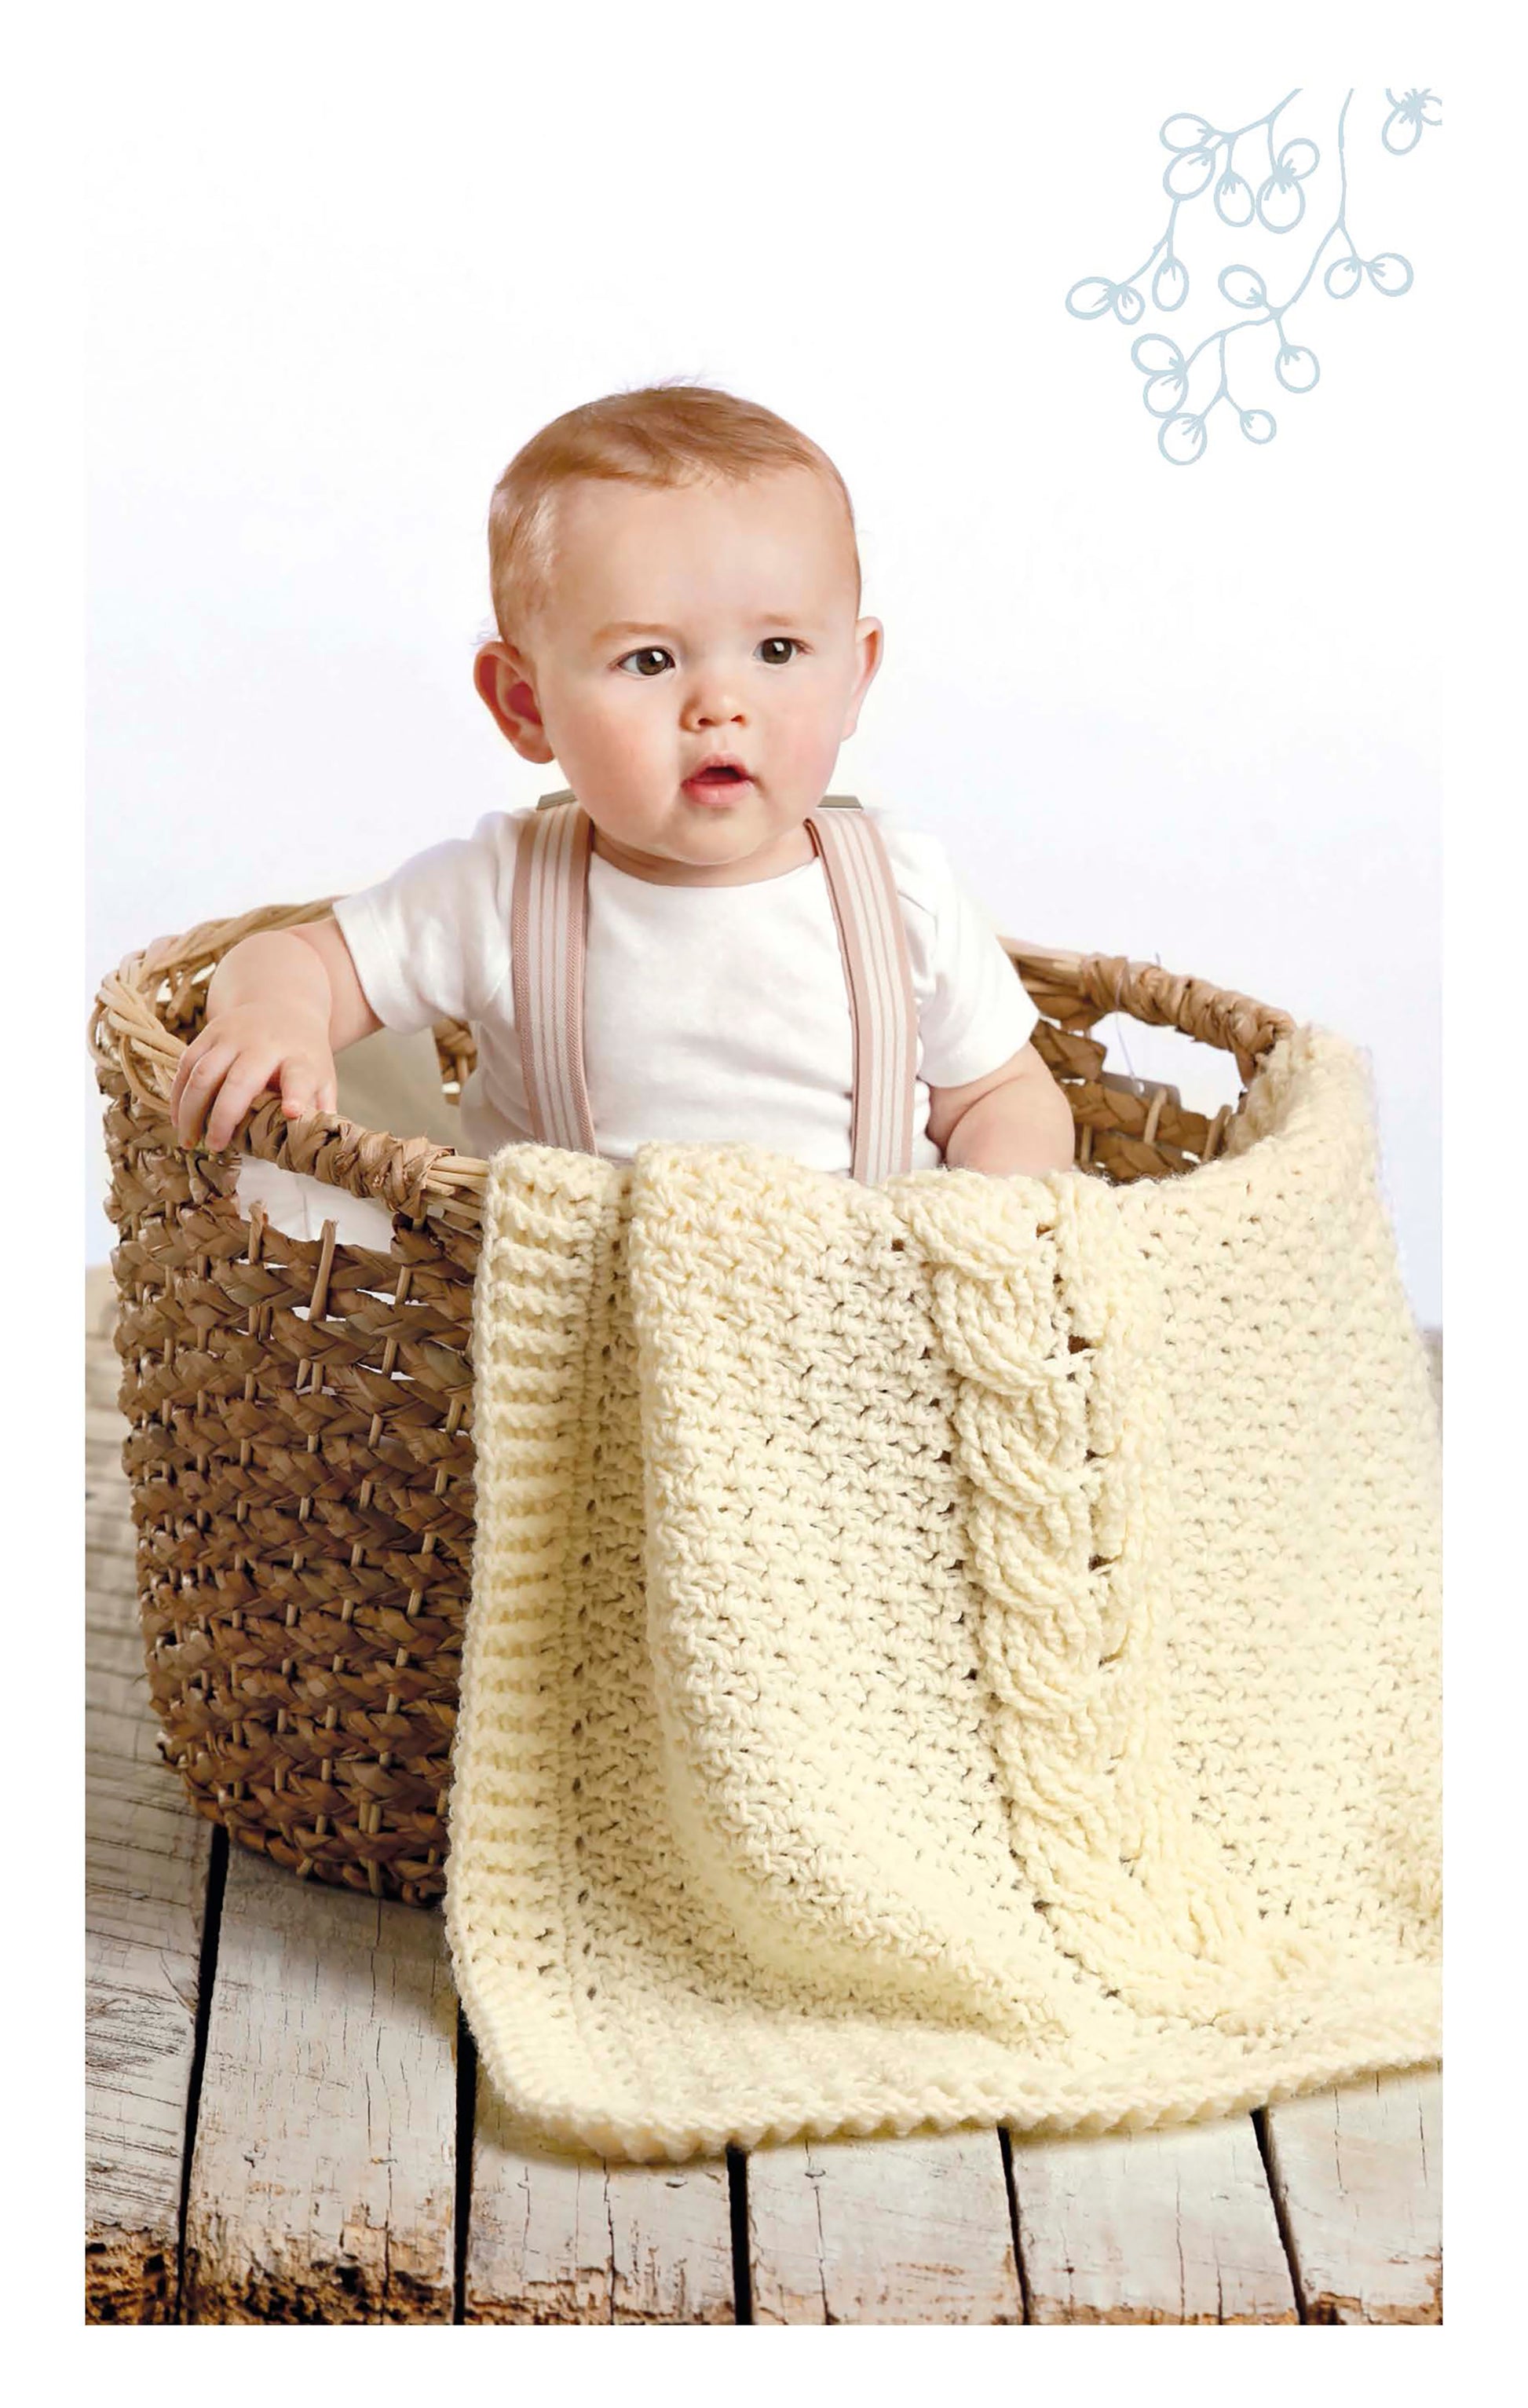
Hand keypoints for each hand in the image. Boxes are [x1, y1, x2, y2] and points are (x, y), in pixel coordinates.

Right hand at [168, 1002, 338, 1150]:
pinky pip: (187, 1064)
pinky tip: (177, 1119)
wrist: (284, 1005)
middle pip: (240, 1080)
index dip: (296, 1095)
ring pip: (204, 1073)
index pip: (299, 1076)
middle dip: (224, 1116)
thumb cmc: (303, 1054)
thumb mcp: (322, 1077)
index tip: (292, 1113)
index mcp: (299, 1058)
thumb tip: (315, 1145)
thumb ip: (320, 1109)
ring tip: (189, 1140)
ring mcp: (233, 1035)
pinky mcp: (210, 1032)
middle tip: (216, 1146)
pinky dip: (178, 1094)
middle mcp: (265, 1044)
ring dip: (191, 1110)